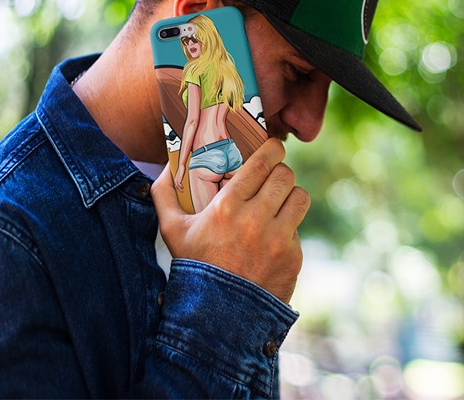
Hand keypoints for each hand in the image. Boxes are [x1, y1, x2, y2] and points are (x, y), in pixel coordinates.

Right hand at [152, 139, 308, 303]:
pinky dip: (288, 229)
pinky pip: (298, 229)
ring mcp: (278, 239)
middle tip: (274, 176)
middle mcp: (256, 220)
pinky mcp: (293, 257)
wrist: (217, 316)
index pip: (263, 163)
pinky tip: (273, 236)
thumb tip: (165, 166)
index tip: (272, 147)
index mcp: (228, 207)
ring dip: (290, 196)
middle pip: (285, 176)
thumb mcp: (171, 230)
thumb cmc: (194, 267)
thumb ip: (164, 194)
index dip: (272, 149)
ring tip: (280, 201)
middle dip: (280, 172)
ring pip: (300, 197)